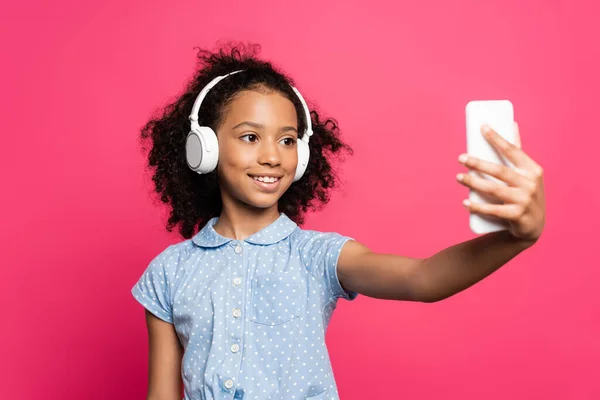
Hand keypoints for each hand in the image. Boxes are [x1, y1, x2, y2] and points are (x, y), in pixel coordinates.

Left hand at [456, 123, 545, 241]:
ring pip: (493, 189)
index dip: (497, 138)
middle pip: (499, 170)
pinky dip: (477, 207)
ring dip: (473, 183)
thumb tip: (512, 124)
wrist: (534, 227)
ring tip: (458, 177)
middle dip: (477, 163)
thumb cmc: (526, 194)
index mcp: (532, 170)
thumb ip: (517, 152)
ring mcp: (524, 200)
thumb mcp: (527, 174)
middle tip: (460, 158)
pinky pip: (493, 210)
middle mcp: (530, 184)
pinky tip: (465, 202)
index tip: (482, 127)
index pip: (513, 150)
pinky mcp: (517, 216)